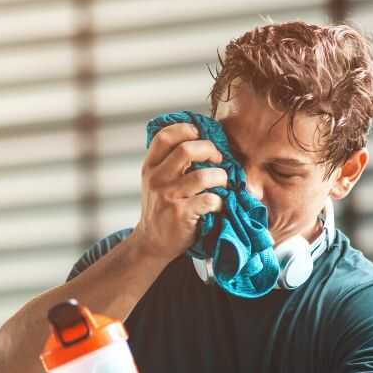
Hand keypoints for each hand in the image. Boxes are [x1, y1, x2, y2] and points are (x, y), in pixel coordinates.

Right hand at [130, 123, 227, 261]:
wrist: (152, 242)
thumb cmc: (160, 208)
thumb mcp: (155, 182)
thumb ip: (169, 162)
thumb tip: (202, 139)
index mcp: (150, 167)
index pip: (164, 137)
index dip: (186, 129)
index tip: (200, 135)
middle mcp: (156, 179)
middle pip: (186, 149)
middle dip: (210, 150)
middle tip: (218, 159)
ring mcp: (168, 197)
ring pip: (203, 176)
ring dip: (220, 177)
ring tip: (222, 183)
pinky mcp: (181, 214)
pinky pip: (210, 200)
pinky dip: (221, 201)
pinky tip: (218, 205)